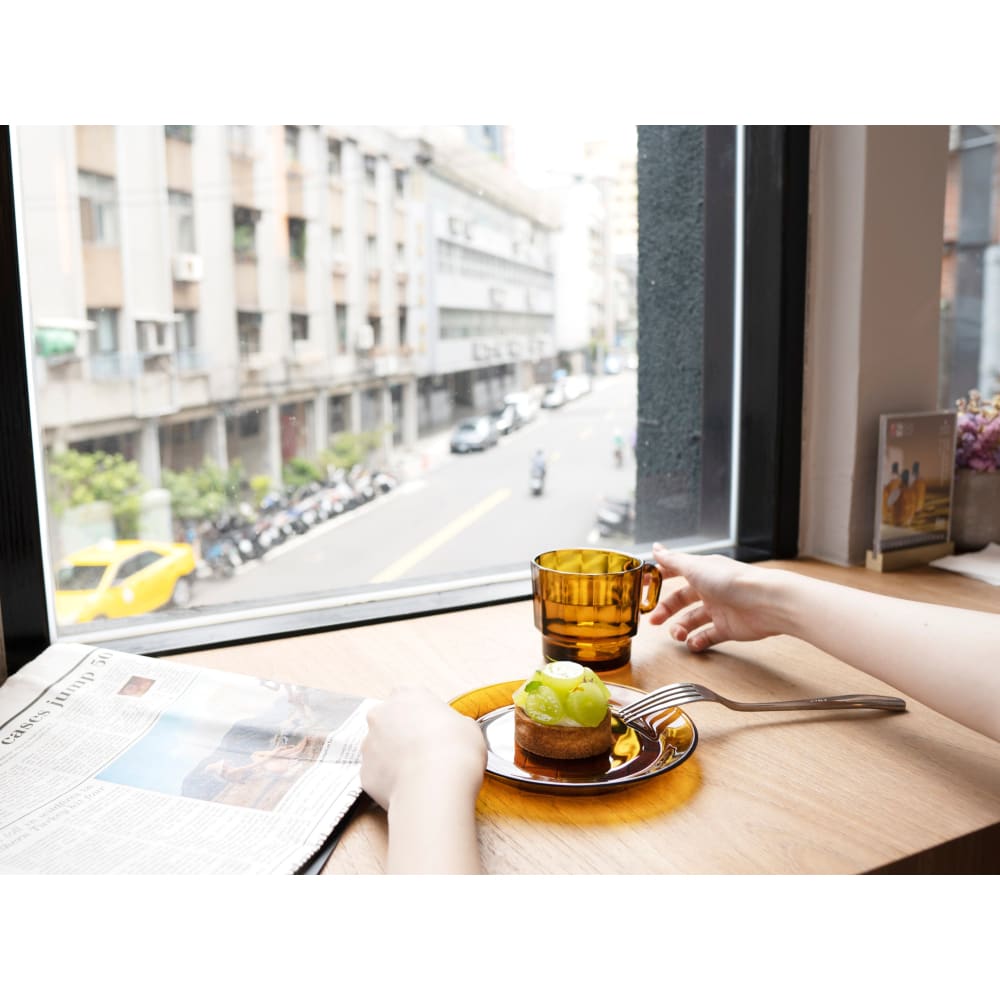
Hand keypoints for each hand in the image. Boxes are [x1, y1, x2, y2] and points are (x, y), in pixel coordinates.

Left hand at [360, 687, 485, 810]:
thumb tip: (456, 733)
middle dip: (402, 734)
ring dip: (394, 757)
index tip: (433, 726)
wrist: (434, 785)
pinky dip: (389, 781)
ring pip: (379, 748)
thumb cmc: (454, 751)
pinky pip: (377, 775)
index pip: (409, 696)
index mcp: (407, 695)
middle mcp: (382, 715)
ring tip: (419, 772)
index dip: (421, 713)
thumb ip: (454, 723)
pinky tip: (409, 786)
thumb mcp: (469, 726)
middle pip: (389, 721)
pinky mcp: (364, 772)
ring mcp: (369, 744)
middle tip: (425, 750)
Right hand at [647, 544, 783, 650]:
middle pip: (680, 600)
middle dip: (665, 610)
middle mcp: (709, 589)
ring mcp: (719, 609)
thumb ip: (673, 561)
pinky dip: (698, 641)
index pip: (674, 573)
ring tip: (678, 635)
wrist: (765, 602)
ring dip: (680, 628)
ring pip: (692, 620)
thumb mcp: (695, 567)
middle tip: (653, 621)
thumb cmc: (732, 581)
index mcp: (701, 572)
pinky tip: (693, 643)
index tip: (642, 588)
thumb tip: (655, 548)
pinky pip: (708, 636)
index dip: (658, 579)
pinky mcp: (728, 628)